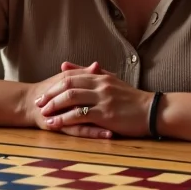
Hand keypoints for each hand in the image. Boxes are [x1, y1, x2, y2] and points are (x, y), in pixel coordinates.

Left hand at [35, 61, 153, 137]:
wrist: (152, 111)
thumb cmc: (131, 99)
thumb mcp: (111, 81)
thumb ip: (88, 73)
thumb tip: (65, 64)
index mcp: (101, 76)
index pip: (71, 76)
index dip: (55, 84)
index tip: (43, 93)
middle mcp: (100, 84)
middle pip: (68, 85)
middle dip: (50, 94)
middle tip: (38, 103)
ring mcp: (103, 99)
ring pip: (71, 98)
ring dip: (54, 106)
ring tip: (43, 114)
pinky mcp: (106, 114)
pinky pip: (80, 114)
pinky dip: (65, 119)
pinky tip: (56, 125)